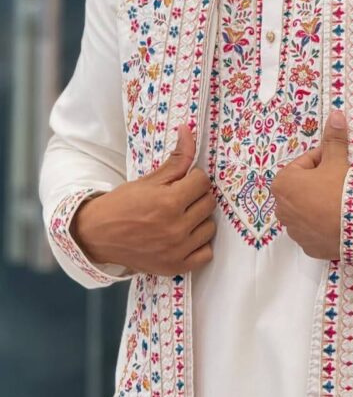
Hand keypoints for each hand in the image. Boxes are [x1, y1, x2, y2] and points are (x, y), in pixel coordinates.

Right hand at [70, 125, 216, 275]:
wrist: (98, 235)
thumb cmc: (124, 204)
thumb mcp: (150, 180)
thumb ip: (177, 158)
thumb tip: (189, 130)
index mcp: (169, 202)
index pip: (202, 182)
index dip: (193, 178)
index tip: (182, 182)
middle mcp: (176, 228)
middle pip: (209, 203)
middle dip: (197, 197)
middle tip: (180, 199)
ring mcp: (178, 250)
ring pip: (210, 227)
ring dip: (199, 220)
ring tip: (181, 218)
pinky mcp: (177, 266)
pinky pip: (206, 253)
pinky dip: (199, 246)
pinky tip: (185, 238)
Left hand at [272, 110, 349, 259]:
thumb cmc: (341, 190)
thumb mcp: (337, 161)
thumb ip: (333, 139)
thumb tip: (335, 115)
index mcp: (283, 183)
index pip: (305, 164)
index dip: (324, 161)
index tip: (338, 164)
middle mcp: (281, 208)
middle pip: (304, 188)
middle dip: (320, 183)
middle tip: (341, 183)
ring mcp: (293, 230)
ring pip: (308, 210)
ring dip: (320, 204)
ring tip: (341, 203)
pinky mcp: (307, 246)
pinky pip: (314, 230)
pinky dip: (323, 225)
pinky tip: (339, 220)